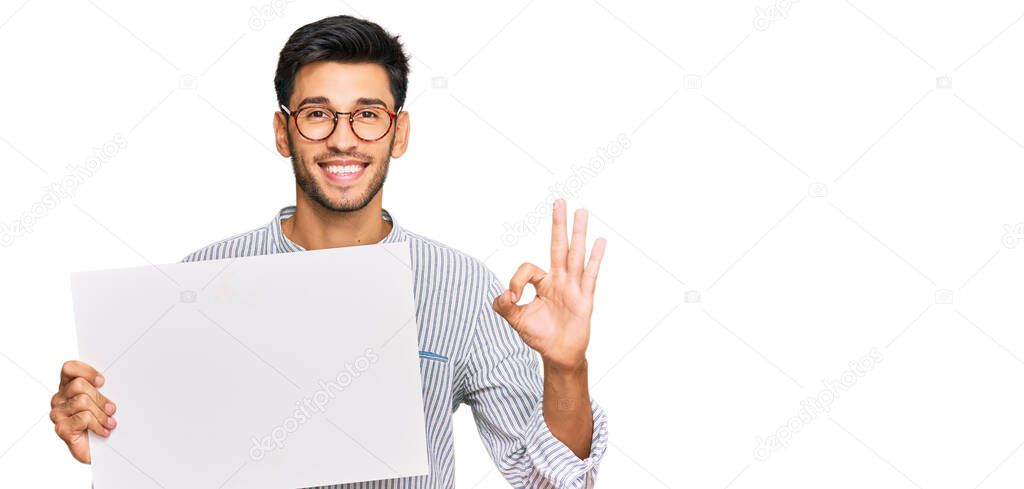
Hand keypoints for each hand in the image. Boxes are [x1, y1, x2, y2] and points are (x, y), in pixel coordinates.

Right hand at [50, 360, 116, 463]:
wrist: (101, 451)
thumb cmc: (102, 422)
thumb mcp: (103, 401)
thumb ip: (102, 389)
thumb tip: (117, 378)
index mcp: (68, 387)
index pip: (69, 368)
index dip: (85, 371)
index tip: (102, 381)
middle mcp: (59, 399)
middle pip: (78, 385)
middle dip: (100, 397)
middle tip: (112, 409)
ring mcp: (58, 414)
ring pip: (82, 401)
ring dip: (101, 414)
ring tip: (110, 423)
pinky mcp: (61, 428)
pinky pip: (84, 418)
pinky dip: (98, 425)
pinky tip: (103, 432)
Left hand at [492, 199, 606, 370]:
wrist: (559, 354)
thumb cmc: (540, 335)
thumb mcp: (516, 320)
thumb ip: (504, 306)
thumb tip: (503, 295)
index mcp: (543, 283)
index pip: (529, 269)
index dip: (517, 281)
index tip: (513, 298)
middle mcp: (559, 280)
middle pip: (558, 246)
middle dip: (558, 224)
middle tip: (560, 201)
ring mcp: (573, 287)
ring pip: (575, 255)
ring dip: (578, 233)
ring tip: (581, 211)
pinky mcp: (584, 298)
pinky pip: (590, 275)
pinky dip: (595, 258)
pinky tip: (600, 241)